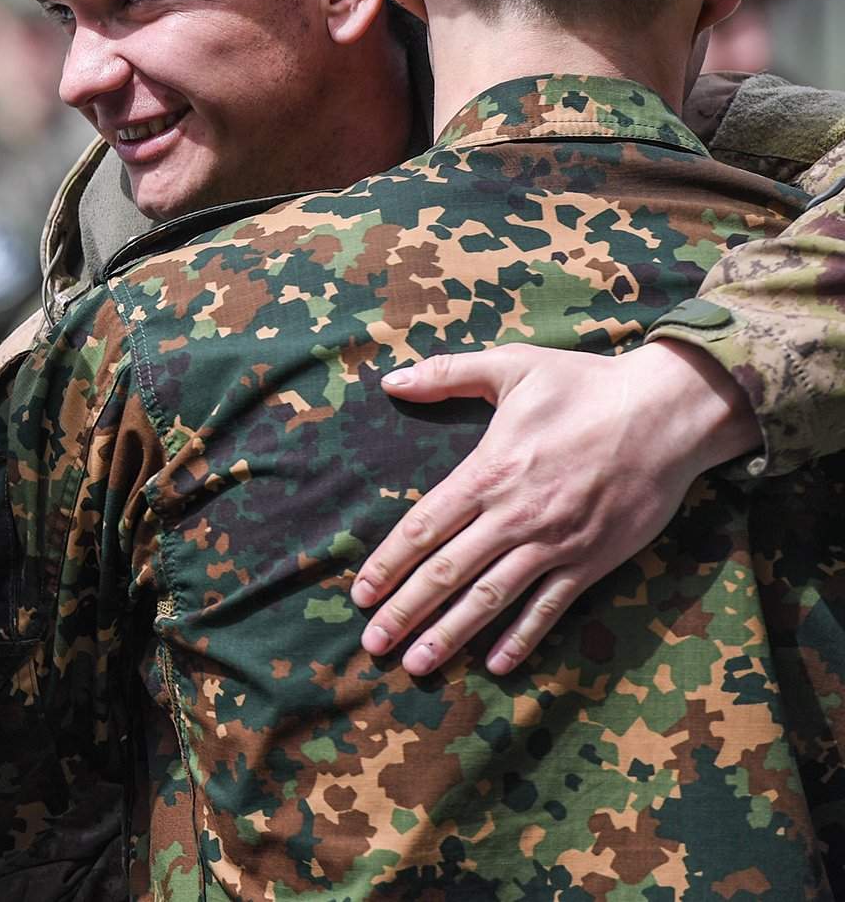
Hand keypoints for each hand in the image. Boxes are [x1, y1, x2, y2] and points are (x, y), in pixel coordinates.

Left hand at [352, 342, 758, 676]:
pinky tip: (496, 665)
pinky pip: (550, 607)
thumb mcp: (513, 366)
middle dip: (405, 611)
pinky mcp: (592, 560)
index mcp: (488, 472)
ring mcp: (554, 543)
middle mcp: (514, 515)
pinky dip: (522, 638)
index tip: (359, 593)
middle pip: (447, 572)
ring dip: (451, 634)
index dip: (388, 564)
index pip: (423, 527)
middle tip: (372, 645)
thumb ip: (448, 373)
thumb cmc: (587, 386)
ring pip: (491, 598)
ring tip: (417, 665)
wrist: (670, 412)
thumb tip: (391, 380)